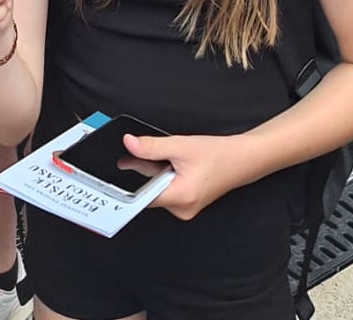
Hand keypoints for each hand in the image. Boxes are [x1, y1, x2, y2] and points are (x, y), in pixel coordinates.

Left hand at [124, 131, 245, 220]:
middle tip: (133, 155)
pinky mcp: (187, 202)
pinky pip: (167, 191)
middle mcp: (182, 209)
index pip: (143, 198)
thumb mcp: (181, 145)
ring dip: (154, 174)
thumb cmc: (219, 154)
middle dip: (142, 173)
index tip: (109, 181)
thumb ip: (152, 146)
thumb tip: (129, 143)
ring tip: (164, 158)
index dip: (126, 187)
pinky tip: (170, 164)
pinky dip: (164, 177)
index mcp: (181, 197)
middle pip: (149, 193)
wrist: (243, 159)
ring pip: (158, 191)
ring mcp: (185, 208)